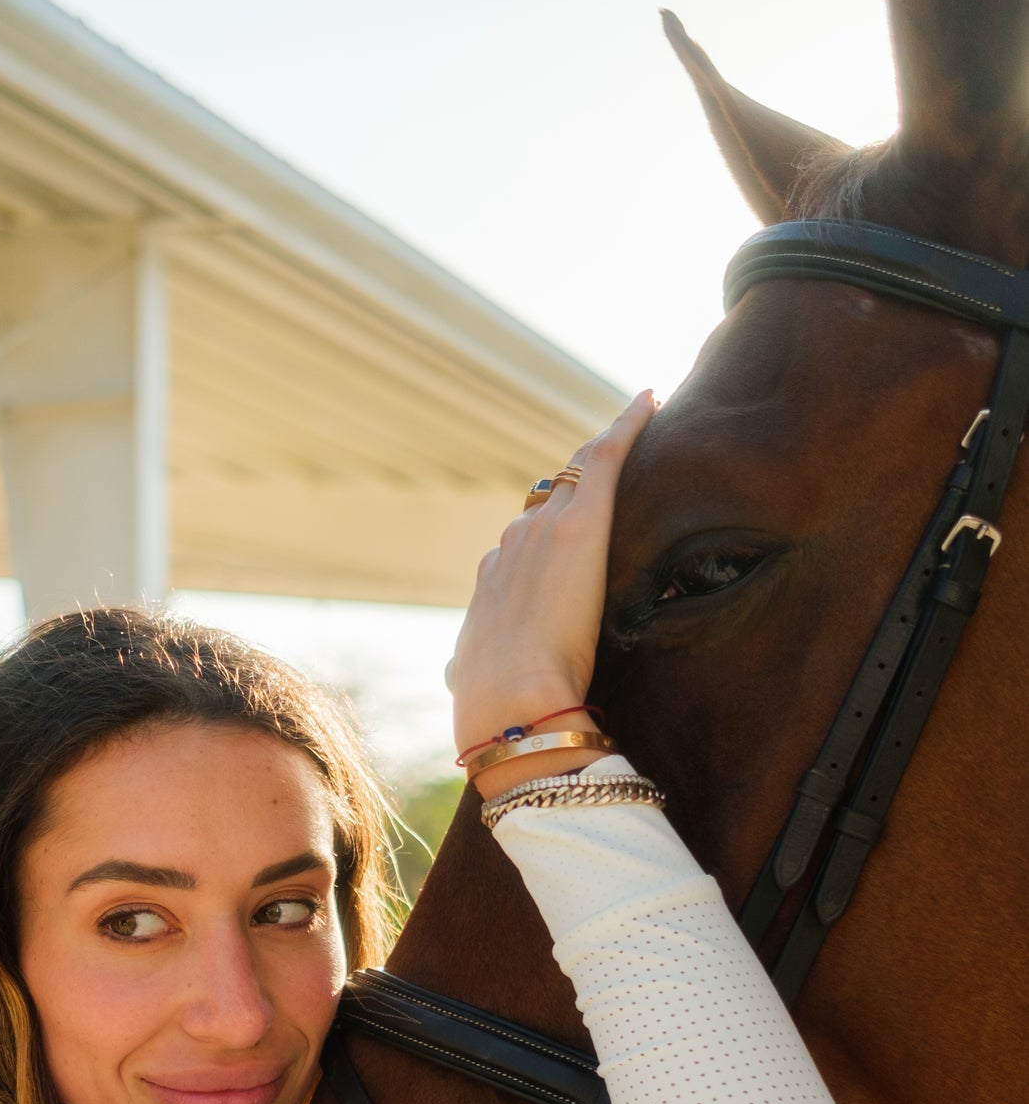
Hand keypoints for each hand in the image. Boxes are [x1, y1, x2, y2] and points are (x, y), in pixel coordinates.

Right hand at [447, 389, 655, 783]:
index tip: (562, 535)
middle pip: (547, 504)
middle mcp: (510, 544)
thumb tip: (451, 679)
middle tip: (611, 468)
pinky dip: (627, 425)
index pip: (521, 546)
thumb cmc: (493, 705)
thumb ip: (465, 671)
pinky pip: (604, 458)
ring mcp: (543, 529)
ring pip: (576, 476)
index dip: (544, 538)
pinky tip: (650, 398)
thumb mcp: (469, 681)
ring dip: (603, 457)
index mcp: (489, 582)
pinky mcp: (579, 522)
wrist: (510, 698)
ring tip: (638, 429)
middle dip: (574, 489)